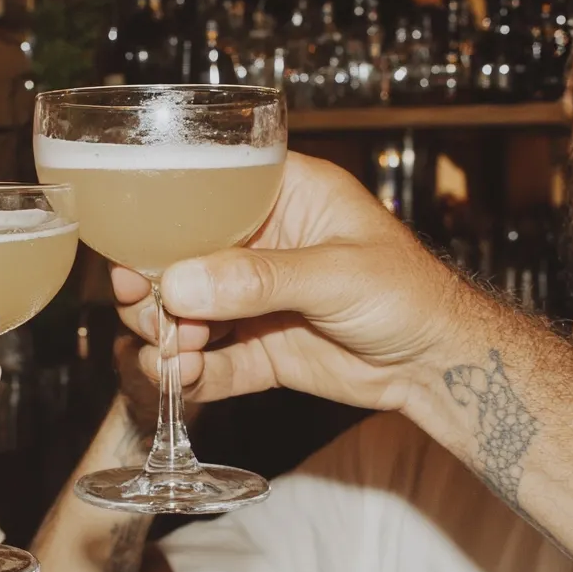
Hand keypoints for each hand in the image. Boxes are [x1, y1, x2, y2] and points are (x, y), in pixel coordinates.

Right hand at [113, 152, 473, 414]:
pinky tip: (181, 378)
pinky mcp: (255, 348)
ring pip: (182, 312)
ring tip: (173, 351)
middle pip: (177, 258)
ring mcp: (250, 300)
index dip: (158, 220)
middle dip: (152, 287)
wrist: (438, 366)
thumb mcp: (337, 273)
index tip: (134, 254)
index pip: (202, 194)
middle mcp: (255, 245)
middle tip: (147, 308)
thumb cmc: (410, 293)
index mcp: (278, 197)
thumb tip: (181, 286)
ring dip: (164, 333)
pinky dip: (187, 372)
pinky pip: (207, 360)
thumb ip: (259, 279)